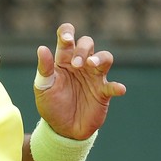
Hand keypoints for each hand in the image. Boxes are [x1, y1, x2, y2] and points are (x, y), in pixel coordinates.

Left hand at [34, 23, 125, 139]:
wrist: (62, 128)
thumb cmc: (51, 104)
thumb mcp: (43, 87)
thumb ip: (44, 69)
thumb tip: (42, 48)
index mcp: (62, 59)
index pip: (66, 37)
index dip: (67, 32)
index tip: (66, 39)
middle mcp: (80, 64)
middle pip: (88, 43)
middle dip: (83, 49)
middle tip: (75, 65)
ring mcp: (93, 77)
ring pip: (104, 57)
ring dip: (100, 58)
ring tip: (91, 65)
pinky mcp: (103, 93)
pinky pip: (113, 86)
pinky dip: (116, 86)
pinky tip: (118, 88)